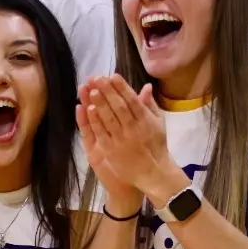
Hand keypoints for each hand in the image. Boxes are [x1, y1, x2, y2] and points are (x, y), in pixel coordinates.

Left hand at [75, 76, 179, 204]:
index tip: (113, 75)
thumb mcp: (158, 124)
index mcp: (146, 120)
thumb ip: (150, 105)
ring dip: (99, 103)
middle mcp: (134, 128)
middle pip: (119, 106)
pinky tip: (89, 109)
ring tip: (91, 89)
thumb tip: (146, 86)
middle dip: (107, 91)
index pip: (132, 100)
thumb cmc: (156, 146)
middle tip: (97, 78)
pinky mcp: (111, 150)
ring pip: (109, 118)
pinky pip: (101, 133)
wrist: (153, 172)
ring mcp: (121, 139)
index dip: (122, 87)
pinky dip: (95, 121)